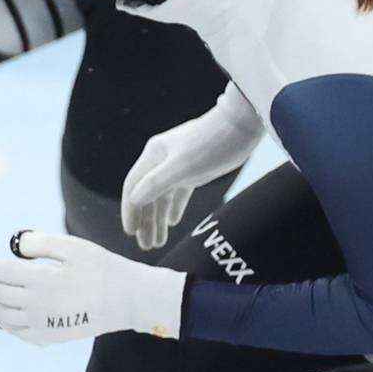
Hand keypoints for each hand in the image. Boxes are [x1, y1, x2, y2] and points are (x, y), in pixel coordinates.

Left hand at [0, 229, 185, 346]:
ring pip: (2, 315)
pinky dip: (3, 323)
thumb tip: (13, 244)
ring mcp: (42, 324)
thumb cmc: (101, 268)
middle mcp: (37, 305)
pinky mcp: (50, 336)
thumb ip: (40, 243)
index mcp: (41, 280)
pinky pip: (18, 332)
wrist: (128, 299)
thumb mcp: (72, 246)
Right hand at [118, 91, 261, 249]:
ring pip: (162, 197)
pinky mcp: (194, 169)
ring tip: (158, 242)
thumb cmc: (212, 143)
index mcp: (153, 156)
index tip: (130, 232)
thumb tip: (134, 200)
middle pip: (146, 195)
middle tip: (146, 246)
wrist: (241, 125)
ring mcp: (177, 165)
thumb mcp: (182, 166)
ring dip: (159, 219)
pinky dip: (174, 207)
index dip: (130, 211)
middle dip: (145, 221)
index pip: (133, 187)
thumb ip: (156, 184)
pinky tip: (173, 223)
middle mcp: (161, 161)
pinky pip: (178, 192)